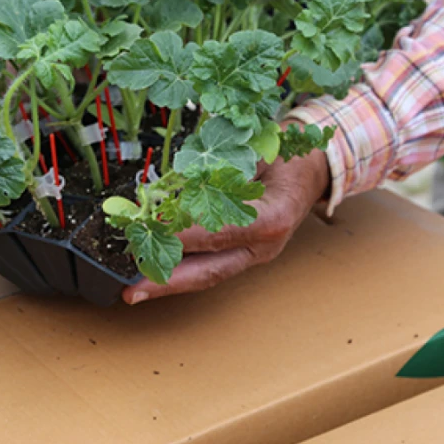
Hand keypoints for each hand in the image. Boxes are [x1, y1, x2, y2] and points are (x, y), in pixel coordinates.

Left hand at [121, 139, 330, 304]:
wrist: (310, 167)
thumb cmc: (284, 155)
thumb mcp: (252, 153)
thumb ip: (215, 174)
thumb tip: (169, 188)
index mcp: (272, 218)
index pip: (217, 233)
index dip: (180, 237)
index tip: (148, 237)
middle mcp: (265, 245)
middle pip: (210, 271)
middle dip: (167, 282)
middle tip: (133, 290)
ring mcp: (256, 254)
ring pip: (208, 274)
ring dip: (170, 282)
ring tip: (136, 289)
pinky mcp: (246, 255)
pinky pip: (211, 266)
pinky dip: (182, 271)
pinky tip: (157, 274)